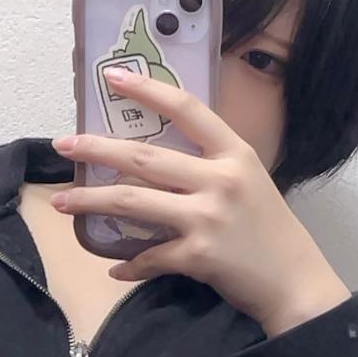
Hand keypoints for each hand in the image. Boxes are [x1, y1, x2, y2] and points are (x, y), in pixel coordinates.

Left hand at [51, 67, 350, 336]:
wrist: (295, 281)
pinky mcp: (198, 255)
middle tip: (64, 145)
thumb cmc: (269, 226)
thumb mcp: (248, 179)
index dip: (148, 90)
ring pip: (132, 201)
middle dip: (96, 148)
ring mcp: (208, 216)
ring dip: (91, 201)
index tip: (112, 76)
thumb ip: (209, 163)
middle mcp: (220, 178)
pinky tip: (116, 266)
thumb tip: (153, 158)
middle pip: (143, 157)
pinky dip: (129, 263)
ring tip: (62, 201)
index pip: (186, 109)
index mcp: (233, 153)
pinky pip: (149, 255)